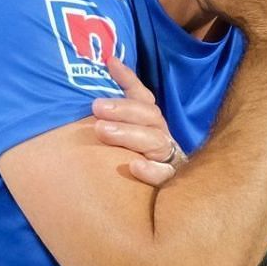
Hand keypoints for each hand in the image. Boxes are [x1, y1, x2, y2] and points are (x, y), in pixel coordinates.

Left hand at [91, 55, 182, 186]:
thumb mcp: (122, 132)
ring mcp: (169, 159)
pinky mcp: (170, 181)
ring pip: (155, 142)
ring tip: (102, 131)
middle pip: (149, 116)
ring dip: (129, 134)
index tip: (109, 65)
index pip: (142, 98)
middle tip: (96, 107)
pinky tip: (133, 166)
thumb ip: (114, 107)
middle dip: (123, 109)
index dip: (128, 79)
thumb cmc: (131, 163)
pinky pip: (164, 175)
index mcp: (151, 124)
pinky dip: (151, 170)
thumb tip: (106, 62)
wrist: (150, 203)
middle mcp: (162, 136)